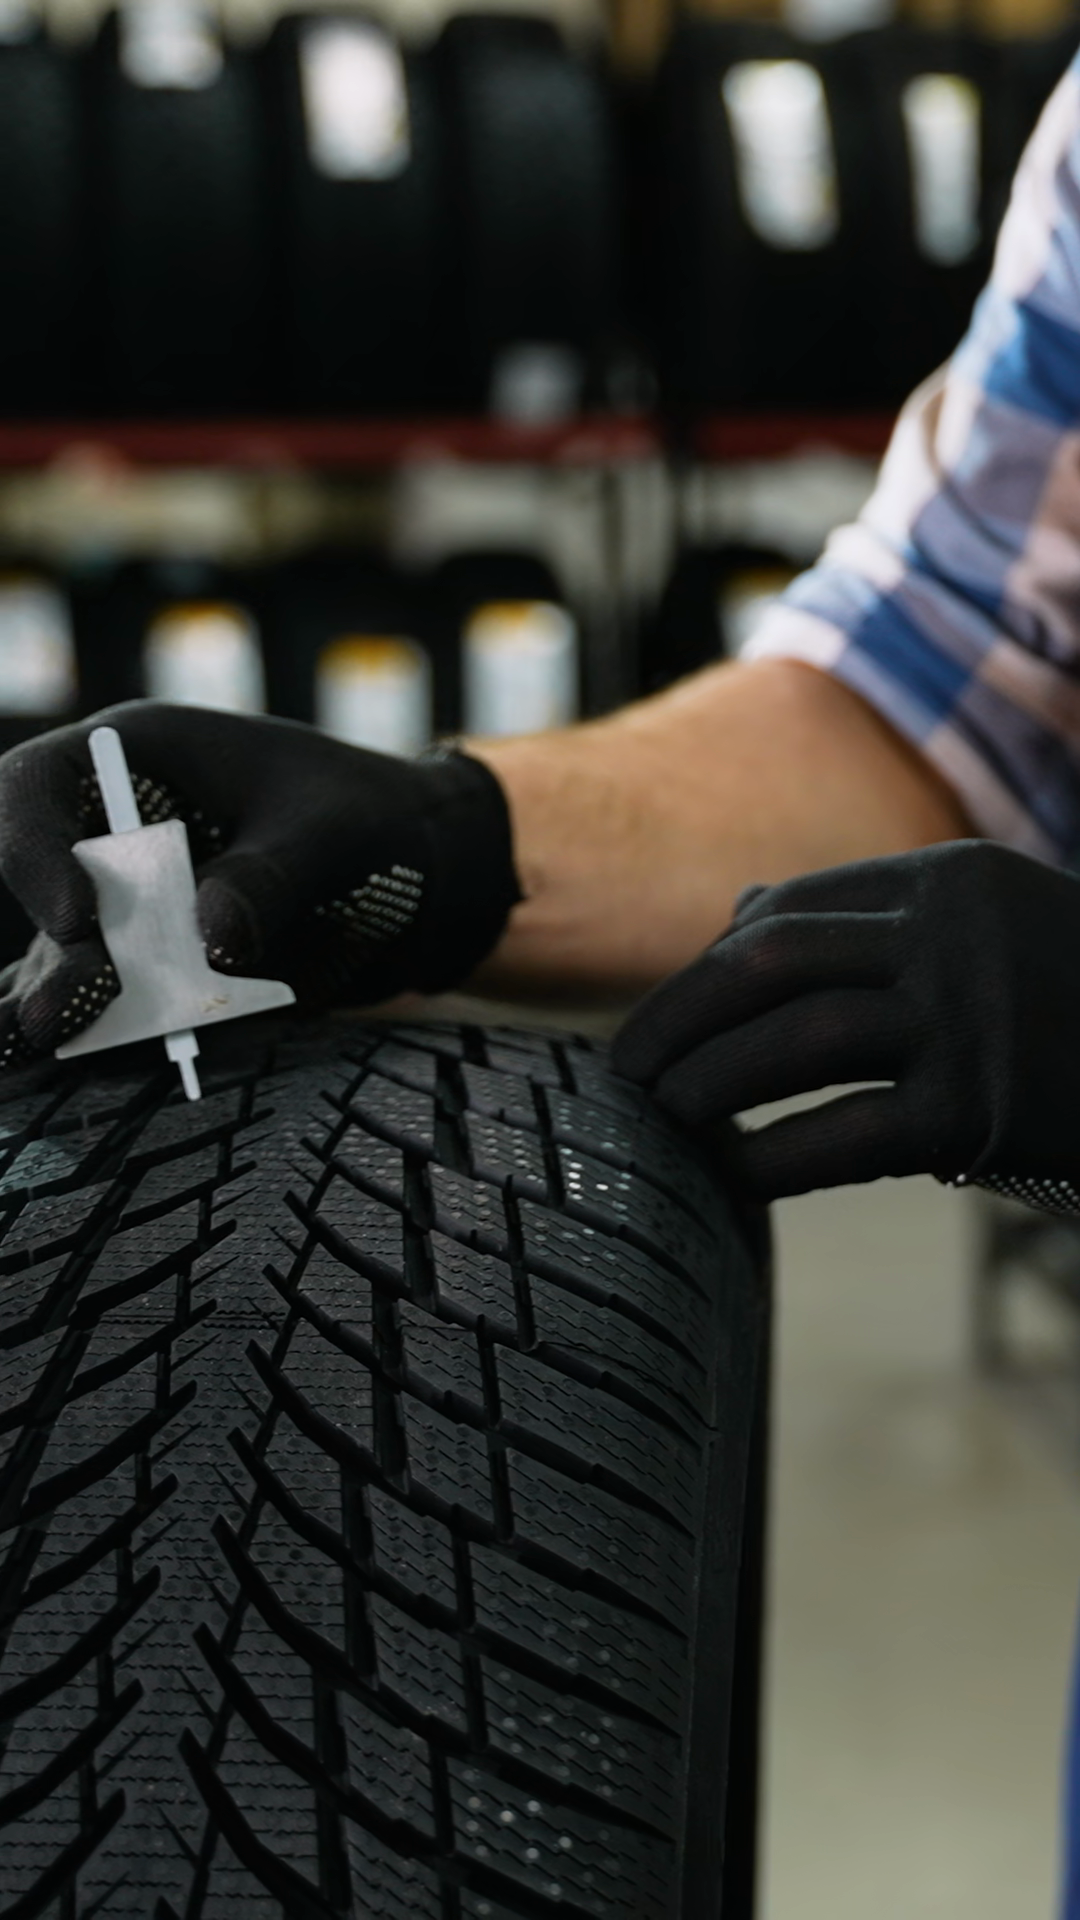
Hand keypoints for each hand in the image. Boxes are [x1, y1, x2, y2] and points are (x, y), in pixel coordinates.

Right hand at [0, 702, 519, 1063]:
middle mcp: (115, 834)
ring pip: (61, 960)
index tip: (75, 916)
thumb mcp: (332, 832)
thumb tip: (214, 940)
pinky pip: (103, 1006)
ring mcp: (127, 908)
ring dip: (53, 1005)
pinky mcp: (154, 971)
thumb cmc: (367, 818)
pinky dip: (83, 1038)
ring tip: (37, 1046)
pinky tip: (37, 1071)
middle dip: (55, 954)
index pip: (35, 788)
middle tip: (72, 1008)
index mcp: (140, 761)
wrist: (414, 872)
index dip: (32, 847)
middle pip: (44, 888)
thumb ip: (271, 877)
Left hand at [613, 841, 1079, 1202]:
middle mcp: (953, 931)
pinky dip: (773, 1156)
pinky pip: (844, 1133)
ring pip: (796, 1039)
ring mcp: (971, 1017)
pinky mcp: (982, 1108)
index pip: (788, 910)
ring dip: (710, 1081)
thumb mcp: (983, 926)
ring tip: (666, 1116)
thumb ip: (868, 916)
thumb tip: (737, 921)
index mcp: (945, 876)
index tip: (665, 1016)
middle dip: (681, 1014)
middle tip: (628, 1067)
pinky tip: (733, 1173)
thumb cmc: (1066, 1001)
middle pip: (771, 960)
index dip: (708, 967)